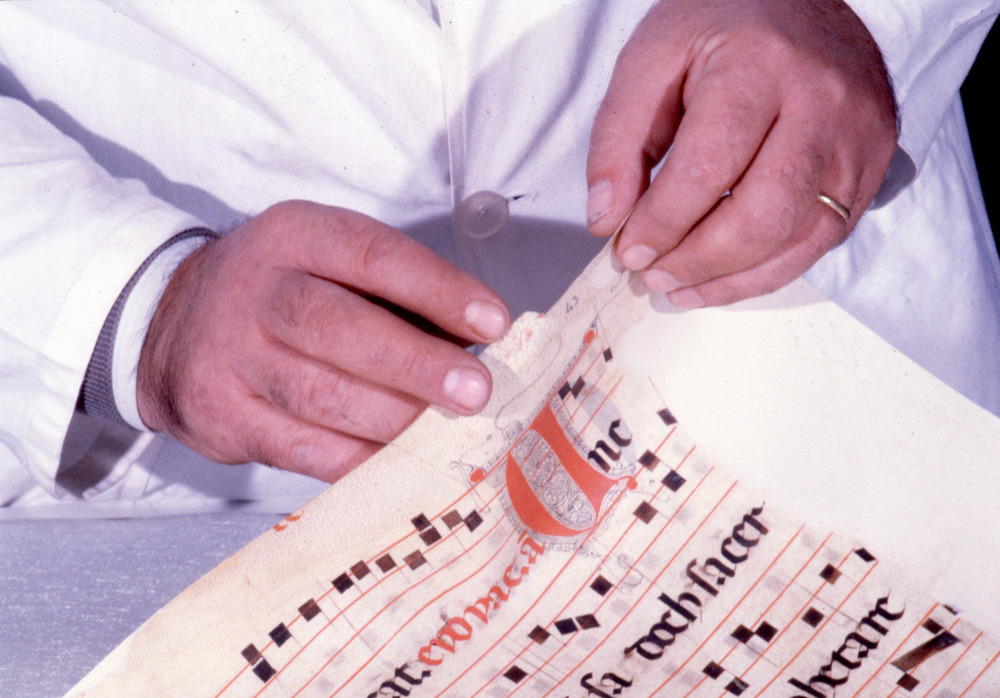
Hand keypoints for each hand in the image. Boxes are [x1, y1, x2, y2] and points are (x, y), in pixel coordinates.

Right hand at [137, 200, 509, 481]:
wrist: (171, 325)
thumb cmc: (284, 292)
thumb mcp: (329, 263)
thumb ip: (397, 295)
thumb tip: (479, 345)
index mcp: (293, 236)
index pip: (370, 255)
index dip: (436, 289)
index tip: (494, 322)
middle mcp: (253, 290)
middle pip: (335, 326)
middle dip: (414, 362)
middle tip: (476, 391)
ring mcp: (227, 356)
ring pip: (318, 394)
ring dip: (394, 420)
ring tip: (449, 433)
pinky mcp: (218, 415)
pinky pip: (299, 448)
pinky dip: (358, 461)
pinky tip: (402, 464)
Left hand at [587, 0, 896, 307]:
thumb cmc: (722, 23)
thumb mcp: (651, 58)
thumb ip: (619, 138)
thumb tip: (608, 219)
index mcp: (759, 65)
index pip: (707, 168)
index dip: (661, 222)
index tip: (627, 249)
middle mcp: (822, 102)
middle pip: (762, 214)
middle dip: (697, 260)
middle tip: (653, 275)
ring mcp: (856, 139)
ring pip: (797, 238)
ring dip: (730, 278)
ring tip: (679, 285)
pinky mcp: (871, 166)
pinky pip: (821, 240)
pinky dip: (766, 272)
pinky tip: (721, 278)